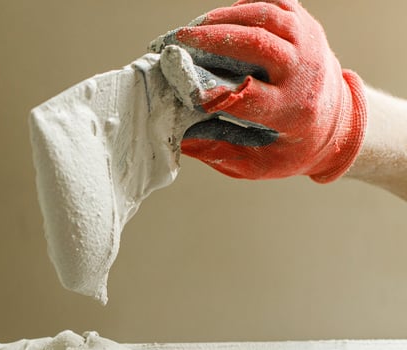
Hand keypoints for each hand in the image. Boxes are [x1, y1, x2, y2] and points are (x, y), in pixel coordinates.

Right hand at [152, 0, 366, 182]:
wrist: (339, 121)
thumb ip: (221, 154)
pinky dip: (245, 6)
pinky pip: (275, 2)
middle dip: (214, 38)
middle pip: (258, 44)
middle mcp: (304, 71)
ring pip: (266, 15)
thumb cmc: (291, 146)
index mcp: (292, 111)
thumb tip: (181, 140)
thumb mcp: (260, 164)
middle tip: (179, 41)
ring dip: (224, 17)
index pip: (250, 95)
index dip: (215, 90)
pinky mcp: (306, 24)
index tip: (186, 89)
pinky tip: (222, 18)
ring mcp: (308, 41)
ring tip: (194, 28)